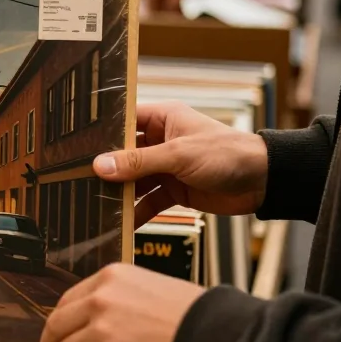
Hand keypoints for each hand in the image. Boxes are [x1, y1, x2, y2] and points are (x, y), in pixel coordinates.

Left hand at [39, 263, 203, 341]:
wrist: (216, 339)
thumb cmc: (193, 316)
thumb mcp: (150, 287)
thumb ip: (116, 297)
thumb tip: (90, 318)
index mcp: (111, 278)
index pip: (66, 301)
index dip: (59, 323)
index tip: (56, 335)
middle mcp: (101, 301)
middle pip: (57, 327)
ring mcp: (102, 332)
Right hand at [94, 101, 268, 227]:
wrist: (263, 182)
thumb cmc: (227, 153)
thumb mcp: (178, 155)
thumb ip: (138, 162)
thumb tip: (101, 165)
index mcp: (163, 119)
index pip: (123, 121)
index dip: (101, 134)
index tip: (77, 148)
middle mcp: (161, 141)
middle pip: (124, 154)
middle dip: (107, 169)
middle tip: (80, 180)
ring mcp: (166, 166)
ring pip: (134, 180)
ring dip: (119, 193)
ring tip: (96, 204)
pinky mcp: (174, 190)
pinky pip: (148, 201)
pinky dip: (137, 212)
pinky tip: (122, 223)